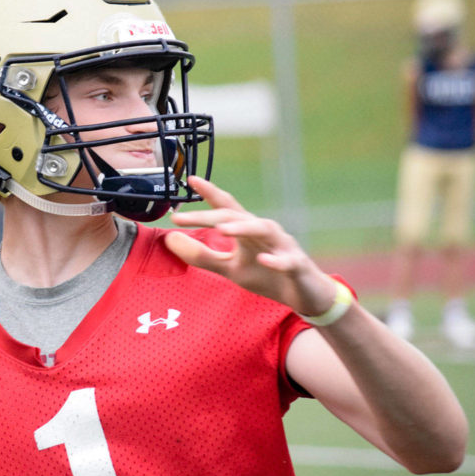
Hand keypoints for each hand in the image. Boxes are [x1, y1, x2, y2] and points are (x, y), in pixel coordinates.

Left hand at [165, 176, 335, 316]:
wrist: (305, 295)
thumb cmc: (266, 276)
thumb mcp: (229, 268)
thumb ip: (201, 255)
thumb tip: (169, 239)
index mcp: (247, 230)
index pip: (227, 206)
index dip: (210, 192)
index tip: (190, 179)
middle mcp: (264, 231)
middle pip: (236, 216)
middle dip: (209, 215)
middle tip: (181, 218)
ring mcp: (282, 246)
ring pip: (263, 229)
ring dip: (242, 228)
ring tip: (221, 229)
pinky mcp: (297, 266)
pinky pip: (287, 261)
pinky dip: (276, 260)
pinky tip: (264, 260)